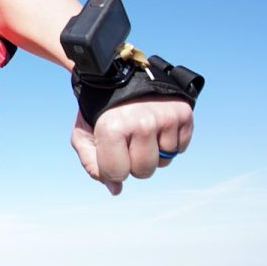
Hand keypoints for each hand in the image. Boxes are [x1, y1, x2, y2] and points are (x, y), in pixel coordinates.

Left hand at [70, 97, 193, 194]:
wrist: (120, 75)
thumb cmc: (100, 110)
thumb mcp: (83, 133)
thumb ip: (92, 163)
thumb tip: (115, 189)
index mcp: (113, 128)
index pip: (117, 174)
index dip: (111, 169)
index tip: (109, 153)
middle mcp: (142, 123)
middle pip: (143, 172)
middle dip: (133, 163)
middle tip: (126, 140)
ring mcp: (165, 118)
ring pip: (164, 161)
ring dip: (152, 152)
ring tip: (141, 129)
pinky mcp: (183, 114)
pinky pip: (179, 148)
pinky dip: (168, 142)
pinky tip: (156, 125)